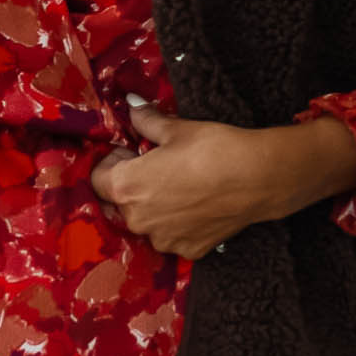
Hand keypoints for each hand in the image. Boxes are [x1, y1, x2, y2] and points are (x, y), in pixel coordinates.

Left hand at [90, 103, 355, 260]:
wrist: (258, 178)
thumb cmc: (213, 148)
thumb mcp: (176, 129)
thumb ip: (146, 121)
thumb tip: (131, 106)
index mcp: (125, 188)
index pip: (97, 178)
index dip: (113, 162)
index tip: (131, 151)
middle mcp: (137, 220)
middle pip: (120, 202)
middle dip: (132, 184)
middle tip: (158, 166)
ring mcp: (162, 239)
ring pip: (146, 221)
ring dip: (154, 206)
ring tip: (181, 186)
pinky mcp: (187, 250)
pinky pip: (172, 235)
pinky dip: (178, 223)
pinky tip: (198, 204)